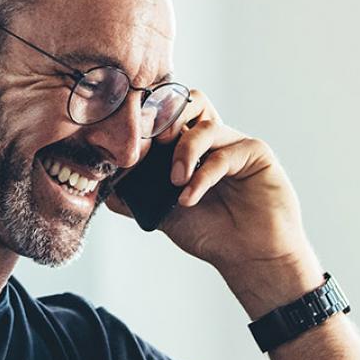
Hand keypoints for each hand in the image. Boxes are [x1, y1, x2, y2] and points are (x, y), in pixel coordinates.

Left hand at [107, 90, 312, 280]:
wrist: (249, 258)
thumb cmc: (212, 234)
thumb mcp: (164, 214)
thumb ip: (136, 197)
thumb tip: (104, 185)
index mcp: (191, 148)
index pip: (168, 115)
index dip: (148, 119)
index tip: (129, 140)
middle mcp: (213, 140)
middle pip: (189, 101)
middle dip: (165, 117)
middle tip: (152, 143)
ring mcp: (234, 143)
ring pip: (203, 124)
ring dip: (183, 151)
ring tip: (174, 181)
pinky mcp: (255, 153)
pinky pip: (223, 153)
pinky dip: (201, 176)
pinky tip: (189, 198)